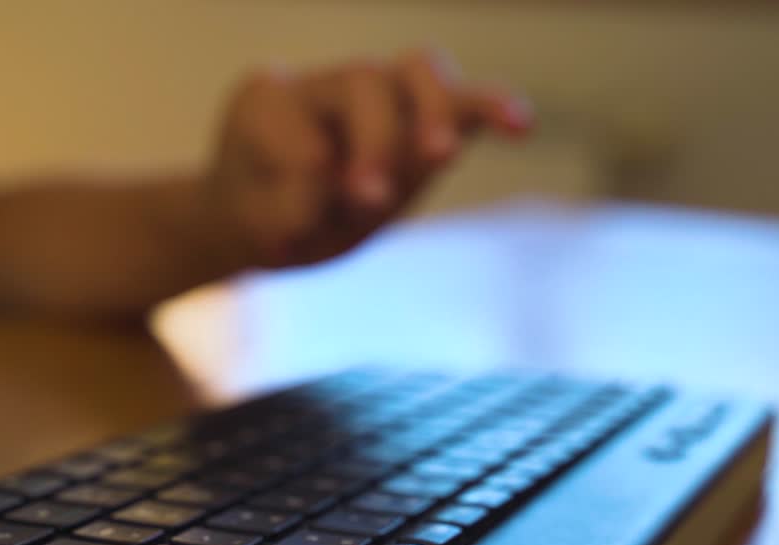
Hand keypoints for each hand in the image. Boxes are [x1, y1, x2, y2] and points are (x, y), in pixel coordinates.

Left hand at [205, 48, 530, 266]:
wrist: (268, 225)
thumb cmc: (260, 219)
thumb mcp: (257, 227)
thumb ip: (287, 208)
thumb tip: (334, 178)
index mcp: (267, 100)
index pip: (294, 119)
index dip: (297, 175)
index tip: (280, 238)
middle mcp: (324, 85)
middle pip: (363, 82)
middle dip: (375, 140)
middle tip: (370, 198)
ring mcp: (375, 99)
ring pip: (417, 73)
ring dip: (433, 114)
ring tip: (441, 154)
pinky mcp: (419, 125)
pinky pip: (464, 101)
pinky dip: (492, 108)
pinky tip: (521, 127)